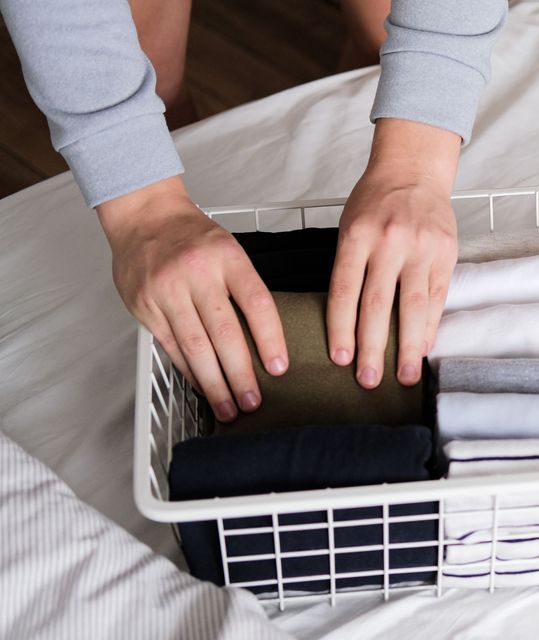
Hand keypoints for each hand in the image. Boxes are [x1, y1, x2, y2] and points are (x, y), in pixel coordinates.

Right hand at [98, 177, 287, 421]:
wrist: (143, 215)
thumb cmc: (194, 237)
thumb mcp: (229, 250)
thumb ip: (244, 288)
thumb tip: (267, 340)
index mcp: (227, 258)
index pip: (257, 303)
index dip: (270, 338)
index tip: (279, 369)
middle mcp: (196, 274)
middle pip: (224, 332)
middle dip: (240, 373)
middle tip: (253, 403)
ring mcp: (167, 291)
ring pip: (194, 346)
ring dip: (214, 383)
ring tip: (229, 409)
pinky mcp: (144, 306)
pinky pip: (171, 346)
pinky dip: (189, 371)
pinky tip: (203, 388)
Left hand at [329, 119, 460, 387]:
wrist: (414, 170)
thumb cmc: (375, 203)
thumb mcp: (350, 227)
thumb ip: (351, 268)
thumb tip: (349, 324)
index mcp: (357, 235)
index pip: (345, 290)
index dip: (341, 328)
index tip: (340, 359)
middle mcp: (389, 242)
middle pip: (378, 304)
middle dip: (372, 348)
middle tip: (368, 380)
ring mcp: (421, 248)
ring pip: (412, 306)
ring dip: (407, 346)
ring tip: (405, 376)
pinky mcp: (445, 253)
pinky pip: (436, 298)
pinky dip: (429, 326)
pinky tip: (423, 348)